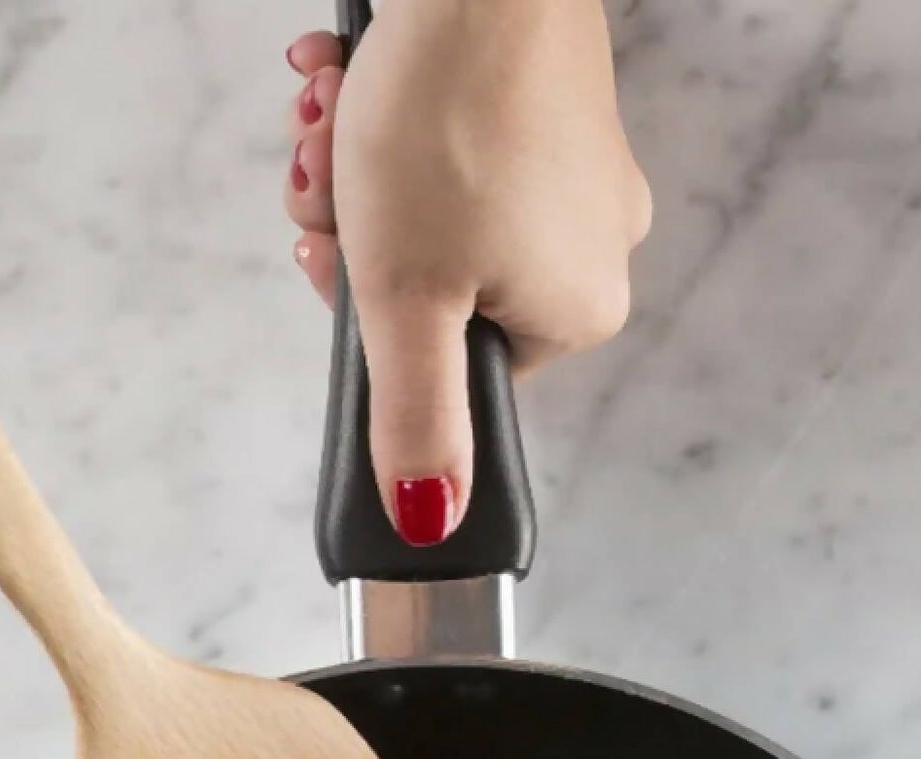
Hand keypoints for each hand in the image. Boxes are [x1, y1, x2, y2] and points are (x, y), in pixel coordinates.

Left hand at [283, 0, 650, 543]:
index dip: (375, 319)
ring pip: (426, 202)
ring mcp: (578, 164)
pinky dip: (383, 110)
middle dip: (354, 231)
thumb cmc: (452, 113)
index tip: (336, 263)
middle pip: (431, 280)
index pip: (451, 360)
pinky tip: (354, 74)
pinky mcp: (549, 93)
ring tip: (335, 110)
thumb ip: (416, 421)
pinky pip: (448, 133)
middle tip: (325, 183)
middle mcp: (594, 243)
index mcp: (576, 312)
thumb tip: (428, 523)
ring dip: (352, 165)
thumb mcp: (406, 300)